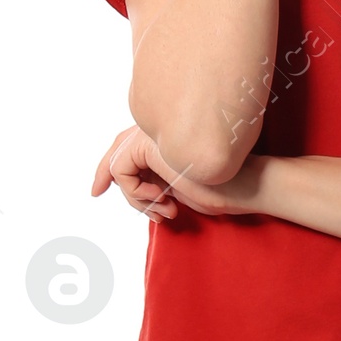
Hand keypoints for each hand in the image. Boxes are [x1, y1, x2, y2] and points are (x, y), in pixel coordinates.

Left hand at [91, 123, 268, 219]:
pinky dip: (135, 193)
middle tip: (95, 192)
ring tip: (164, 209)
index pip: (130, 146)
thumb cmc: (223, 190)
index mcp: (169, 139)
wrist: (244, 185)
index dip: (110, 166)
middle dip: (103, 172)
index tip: (99, 189)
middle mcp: (159, 130)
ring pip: (119, 165)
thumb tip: (133, 191)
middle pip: (118, 146)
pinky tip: (163, 200)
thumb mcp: (180, 189)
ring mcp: (155, 133)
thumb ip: (157, 183)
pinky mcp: (150, 142)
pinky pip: (121, 170)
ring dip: (136, 198)